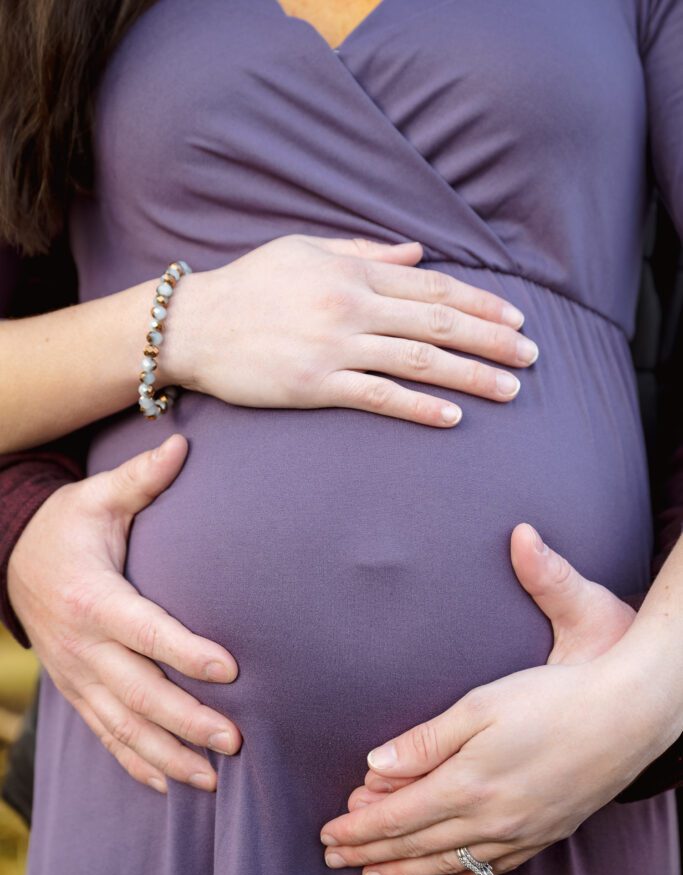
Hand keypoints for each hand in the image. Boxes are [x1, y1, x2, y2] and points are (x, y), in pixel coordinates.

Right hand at [7, 434, 240, 794]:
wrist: (12, 560)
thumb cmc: (68, 527)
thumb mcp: (97, 498)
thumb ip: (141, 479)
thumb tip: (183, 442)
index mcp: (93, 600)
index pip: (146, 631)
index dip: (186, 652)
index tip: (231, 669)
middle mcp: (83, 647)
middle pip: (139, 693)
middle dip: (188, 720)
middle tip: (236, 740)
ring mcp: (77, 676)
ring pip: (123, 727)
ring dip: (167, 755)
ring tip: (212, 779)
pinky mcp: (77, 691)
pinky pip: (104, 735)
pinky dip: (135, 763)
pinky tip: (168, 785)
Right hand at [163, 235, 537, 427]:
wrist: (195, 325)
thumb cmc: (250, 285)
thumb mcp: (307, 250)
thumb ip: (366, 253)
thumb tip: (419, 253)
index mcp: (355, 274)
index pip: (435, 287)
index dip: (482, 303)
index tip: (516, 319)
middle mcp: (353, 307)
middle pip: (440, 323)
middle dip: (493, 340)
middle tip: (533, 358)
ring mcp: (336, 348)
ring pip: (420, 360)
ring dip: (471, 377)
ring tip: (509, 391)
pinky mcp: (317, 386)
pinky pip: (379, 397)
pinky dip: (419, 407)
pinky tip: (452, 418)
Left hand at [319, 523, 659, 874]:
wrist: (627, 716)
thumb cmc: (551, 699)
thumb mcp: (479, 706)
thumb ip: (424, 741)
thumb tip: (374, 768)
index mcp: (467, 784)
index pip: (395, 817)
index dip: (357, 828)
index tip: (326, 834)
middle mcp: (490, 819)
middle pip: (416, 844)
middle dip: (369, 853)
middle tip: (334, 860)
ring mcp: (520, 832)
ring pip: (450, 861)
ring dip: (407, 870)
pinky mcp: (546, 832)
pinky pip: (495, 867)